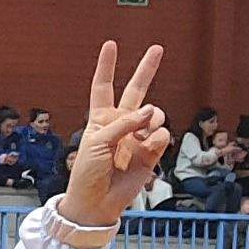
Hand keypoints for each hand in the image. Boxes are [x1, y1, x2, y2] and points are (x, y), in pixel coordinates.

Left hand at [54, 42, 170, 228]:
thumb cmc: (87, 173)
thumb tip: (151, 111)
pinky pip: (161, 135)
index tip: (111, 45)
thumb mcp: (97, 142)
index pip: (103, 87)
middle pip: (135, 91)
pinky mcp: (151, 152)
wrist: (96, 203)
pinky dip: (156, 138)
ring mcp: (137, 137)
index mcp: (101, 119)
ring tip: (143, 133)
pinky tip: (148, 146)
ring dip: (152, 118)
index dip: (107, 67)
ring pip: (155, 113)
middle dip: (146, 70)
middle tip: (157, 48)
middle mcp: (121, 124)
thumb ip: (124, 123)